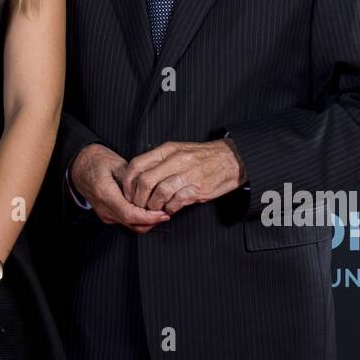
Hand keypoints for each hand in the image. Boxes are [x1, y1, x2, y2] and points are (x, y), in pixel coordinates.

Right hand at [70, 143, 170, 233]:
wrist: (79, 165)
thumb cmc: (96, 160)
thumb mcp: (118, 163)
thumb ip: (133, 179)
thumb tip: (152, 191)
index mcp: (105, 193)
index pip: (131, 214)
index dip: (150, 217)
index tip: (163, 213)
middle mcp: (104, 208)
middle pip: (133, 224)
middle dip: (152, 221)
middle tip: (167, 211)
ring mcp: (105, 214)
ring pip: (131, 226)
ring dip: (147, 221)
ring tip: (160, 210)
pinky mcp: (107, 215)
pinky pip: (126, 222)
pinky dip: (139, 218)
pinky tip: (148, 209)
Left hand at [120, 140, 245, 213]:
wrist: (231, 159)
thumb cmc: (202, 157)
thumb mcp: (178, 150)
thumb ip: (159, 160)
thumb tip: (138, 175)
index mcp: (168, 150)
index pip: (137, 164)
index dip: (128, 182)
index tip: (128, 193)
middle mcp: (176, 160)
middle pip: (145, 181)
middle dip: (138, 198)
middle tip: (139, 206)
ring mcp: (187, 175)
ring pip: (160, 192)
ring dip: (154, 205)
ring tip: (156, 209)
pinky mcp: (198, 189)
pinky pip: (177, 201)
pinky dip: (170, 208)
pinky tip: (170, 209)